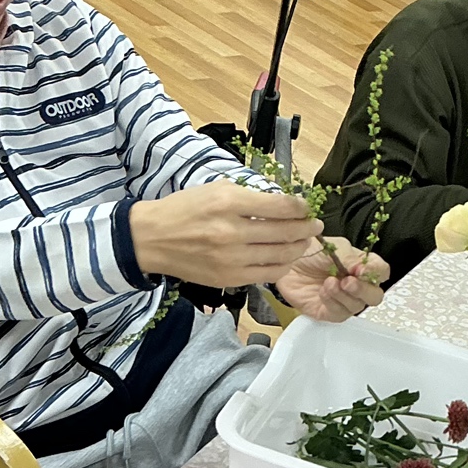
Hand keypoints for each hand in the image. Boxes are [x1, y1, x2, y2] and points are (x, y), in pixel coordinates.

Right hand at [128, 181, 316, 286]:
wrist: (152, 239)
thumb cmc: (184, 209)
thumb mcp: (216, 189)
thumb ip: (250, 196)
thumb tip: (283, 203)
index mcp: (230, 203)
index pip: (281, 206)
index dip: (301, 208)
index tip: (306, 207)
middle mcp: (233, 231)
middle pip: (286, 232)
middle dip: (307, 228)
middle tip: (316, 225)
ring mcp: (231, 258)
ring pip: (281, 255)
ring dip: (299, 248)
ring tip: (305, 241)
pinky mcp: (229, 278)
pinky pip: (267, 274)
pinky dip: (282, 266)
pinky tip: (286, 258)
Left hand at [275, 240, 388, 322]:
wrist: (284, 260)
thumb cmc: (308, 251)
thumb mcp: (334, 248)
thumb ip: (352, 259)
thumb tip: (365, 271)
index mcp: (361, 265)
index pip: (381, 272)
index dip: (376, 272)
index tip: (362, 269)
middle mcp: (355, 284)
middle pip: (374, 296)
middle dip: (363, 290)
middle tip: (348, 281)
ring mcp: (342, 300)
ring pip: (357, 306)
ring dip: (344, 295)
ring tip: (329, 282)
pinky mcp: (327, 311)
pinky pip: (339, 314)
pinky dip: (333, 303)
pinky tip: (323, 292)